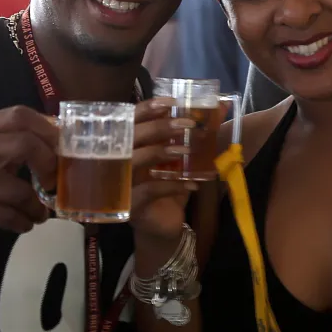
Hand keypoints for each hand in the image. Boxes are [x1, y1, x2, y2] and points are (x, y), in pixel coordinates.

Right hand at [0, 105, 58, 261]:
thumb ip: (10, 144)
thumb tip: (57, 140)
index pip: (18, 115)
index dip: (48, 129)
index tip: (63, 148)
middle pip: (25, 144)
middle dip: (48, 164)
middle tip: (54, 183)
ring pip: (20, 190)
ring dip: (36, 206)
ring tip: (39, 213)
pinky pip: (8, 216)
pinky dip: (23, 222)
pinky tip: (23, 223)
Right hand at [128, 98, 196, 243]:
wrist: (162, 228)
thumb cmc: (168, 188)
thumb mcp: (176, 162)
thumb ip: (185, 139)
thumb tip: (212, 112)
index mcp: (126, 147)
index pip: (130, 121)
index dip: (147, 109)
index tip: (170, 103)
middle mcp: (118, 163)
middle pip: (130, 137)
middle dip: (158, 127)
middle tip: (186, 124)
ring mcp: (121, 184)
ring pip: (135, 160)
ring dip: (161, 152)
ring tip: (185, 150)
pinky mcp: (130, 205)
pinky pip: (149, 190)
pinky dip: (171, 185)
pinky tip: (191, 185)